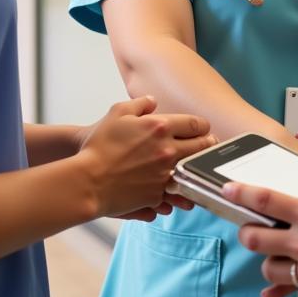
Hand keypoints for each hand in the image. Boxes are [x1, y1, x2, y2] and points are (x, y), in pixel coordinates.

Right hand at [77, 96, 212, 217]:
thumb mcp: (117, 112)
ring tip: (195, 165)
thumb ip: (140, 103)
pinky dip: (179, 187)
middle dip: (207, 144)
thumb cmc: (99, 145)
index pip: (195, 124)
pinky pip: (176, 191)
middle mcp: (167, 150)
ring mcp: (164, 174)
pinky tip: (177, 185)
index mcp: (160, 127)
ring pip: (192, 170)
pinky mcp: (158, 194)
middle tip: (209, 144)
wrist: (89, 179)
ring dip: (195, 166)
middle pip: (202, 147)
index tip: (202, 128)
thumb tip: (152, 101)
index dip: (202, 126)